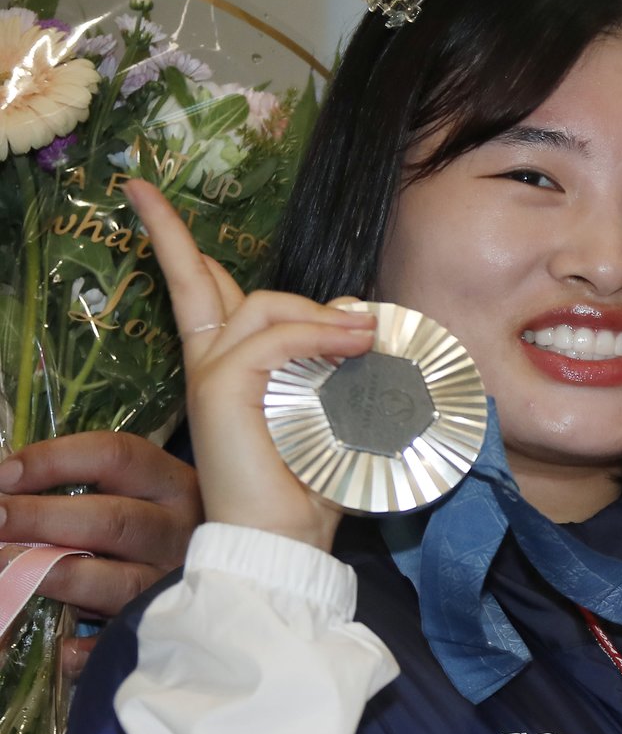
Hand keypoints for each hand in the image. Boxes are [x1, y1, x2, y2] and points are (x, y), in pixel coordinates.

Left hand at [0, 431, 200, 674]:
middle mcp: (182, 531)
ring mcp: (176, 583)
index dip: (56, 460)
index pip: (118, 457)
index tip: (3, 472)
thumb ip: (97, 484)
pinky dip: (92, 648)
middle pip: (112, 519)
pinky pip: (126, 642)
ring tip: (5, 572)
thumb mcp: (150, 493)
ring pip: (115, 581)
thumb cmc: (170, 527)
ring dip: (53, 576)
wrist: (248, 576)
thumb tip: (8, 480)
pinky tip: (64, 647)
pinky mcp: (172, 630)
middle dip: (40, 518)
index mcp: (177, 485)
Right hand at [123, 180, 376, 550]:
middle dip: (170, 234)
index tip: (145, 198)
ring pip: (263, 307)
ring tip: (366, 332)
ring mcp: (212, 375)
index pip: (203, 295)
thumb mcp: (331, 408)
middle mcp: (211, 365)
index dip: (180, 248)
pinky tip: (355, 345)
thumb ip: (333, 362)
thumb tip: (358, 318)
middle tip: (143, 193)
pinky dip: (321, 336)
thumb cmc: (310, 482)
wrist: (285, 540)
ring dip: (320, 313)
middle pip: (197, 283)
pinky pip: (278, 339)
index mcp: (228, 368)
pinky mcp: (222, 390)